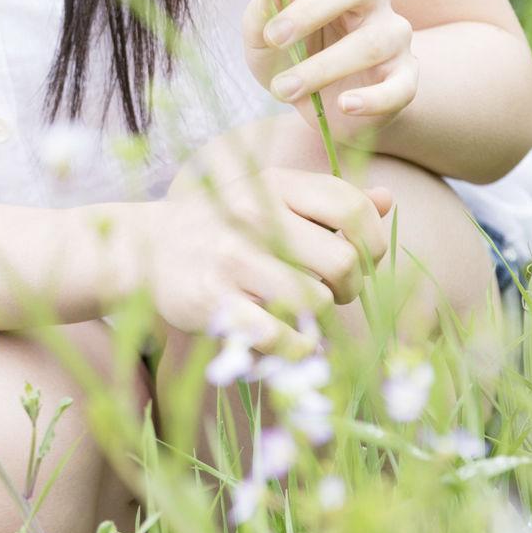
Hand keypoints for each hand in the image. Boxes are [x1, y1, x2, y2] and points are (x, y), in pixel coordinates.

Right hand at [138, 164, 395, 353]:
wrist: (143, 247)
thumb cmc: (220, 224)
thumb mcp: (267, 196)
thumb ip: (325, 199)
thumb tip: (388, 200)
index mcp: (274, 184)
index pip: (351, 207)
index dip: (373, 239)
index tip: (363, 258)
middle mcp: (254, 215)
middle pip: (343, 261)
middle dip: (350, 286)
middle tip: (333, 292)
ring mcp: (232, 258)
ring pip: (315, 302)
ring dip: (319, 318)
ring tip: (302, 314)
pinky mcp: (214, 301)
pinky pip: (282, 337)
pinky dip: (296, 348)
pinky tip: (289, 341)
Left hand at [241, 0, 418, 143]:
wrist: (325, 107)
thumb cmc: (291, 58)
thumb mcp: (261, 42)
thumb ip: (256, 20)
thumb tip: (265, 2)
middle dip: (310, 10)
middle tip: (274, 38)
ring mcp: (393, 32)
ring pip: (370, 42)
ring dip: (321, 68)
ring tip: (282, 89)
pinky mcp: (406, 75)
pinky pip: (398, 86)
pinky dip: (371, 99)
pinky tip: (344, 105)